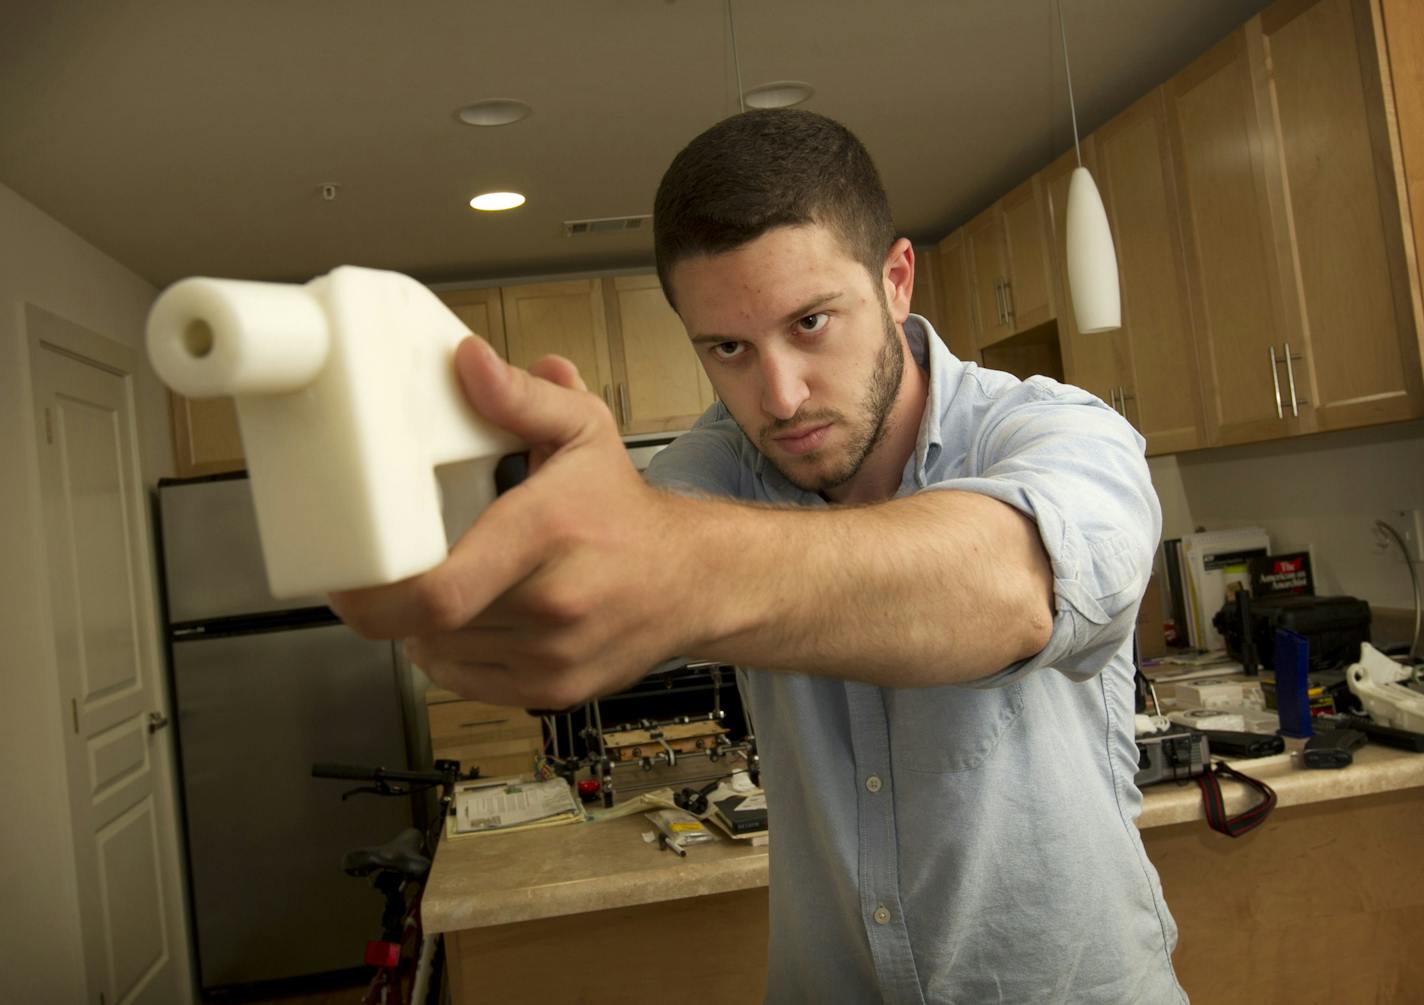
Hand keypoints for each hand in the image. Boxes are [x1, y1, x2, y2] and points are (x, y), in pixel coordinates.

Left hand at [329, 337, 693, 708]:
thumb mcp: (582, 434)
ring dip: (427, 624)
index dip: (376, 597)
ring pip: (440, 654)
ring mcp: (552, 657)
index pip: (440, 592)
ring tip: (456, 582)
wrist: (694, 581)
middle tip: (396, 567)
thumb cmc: (628, 513)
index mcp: (547, 534)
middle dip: (401, 596)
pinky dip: (454, 652)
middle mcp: (552, 603)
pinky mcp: (551, 692)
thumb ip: (520, 397)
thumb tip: (469, 363)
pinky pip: (465, 681)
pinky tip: (477, 617)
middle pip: (430, 622)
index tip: (346, 581)